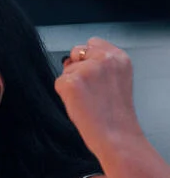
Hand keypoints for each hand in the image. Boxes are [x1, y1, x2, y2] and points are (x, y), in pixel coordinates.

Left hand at [55, 38, 143, 164]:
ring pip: (66, 69)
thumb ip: (100, 65)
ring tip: (86, 100)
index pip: (92, 43)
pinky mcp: (71, 81)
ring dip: (71, 83)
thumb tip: (71, 59)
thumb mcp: (117, 80)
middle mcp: (105, 58)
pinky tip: (79, 103)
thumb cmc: (114, 113)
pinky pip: (58, 82)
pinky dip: (64, 94)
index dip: (88, 58)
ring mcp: (88, 69)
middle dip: (77, 67)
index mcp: (119, 57)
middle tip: (89, 90)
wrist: (115, 134)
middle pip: (76, 51)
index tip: (93, 76)